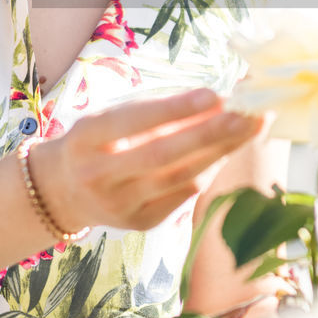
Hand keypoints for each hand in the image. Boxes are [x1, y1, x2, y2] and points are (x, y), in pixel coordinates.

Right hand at [31, 89, 269, 234]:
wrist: (64, 191)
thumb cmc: (98, 140)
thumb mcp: (111, 116)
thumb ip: (157, 109)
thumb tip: (216, 98)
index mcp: (85, 138)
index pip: (132, 121)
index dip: (174, 109)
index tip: (215, 94)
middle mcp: (98, 176)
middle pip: (162, 155)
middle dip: (211, 134)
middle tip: (251, 114)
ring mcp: (119, 205)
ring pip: (180, 178)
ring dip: (222, 151)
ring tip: (253, 127)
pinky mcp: (139, 224)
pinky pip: (184, 194)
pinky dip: (210, 169)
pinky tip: (229, 149)